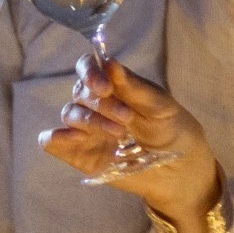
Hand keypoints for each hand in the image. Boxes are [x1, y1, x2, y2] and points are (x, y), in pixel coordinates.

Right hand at [41, 57, 218, 215]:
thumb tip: (110, 62)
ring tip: (119, 133)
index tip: (105, 86)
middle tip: (127, 117)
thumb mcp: (160, 106)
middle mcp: (95, 105)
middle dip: (101, 103)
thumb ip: (134, 87)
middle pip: (80, 93)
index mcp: (112, 86)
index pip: (87, 67)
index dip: (90, 72)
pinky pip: (53, 143)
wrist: (180, 170)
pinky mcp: (80, 155)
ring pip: (70, 115)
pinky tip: (72, 137)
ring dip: (91, 121)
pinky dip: (55, 138)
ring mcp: (86, 130)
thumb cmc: (171, 130)